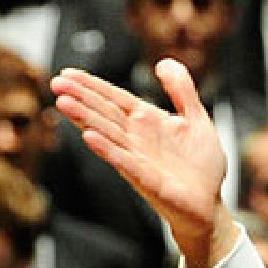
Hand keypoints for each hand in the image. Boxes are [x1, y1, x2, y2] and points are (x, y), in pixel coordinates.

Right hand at [52, 59, 239, 267]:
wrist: (210, 204)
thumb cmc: (201, 167)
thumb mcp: (197, 119)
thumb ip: (182, 91)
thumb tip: (164, 63)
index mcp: (148, 121)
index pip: (114, 98)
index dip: (92, 85)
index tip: (67, 74)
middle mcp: (137, 138)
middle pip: (105, 113)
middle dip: (81, 97)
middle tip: (57, 83)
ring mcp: (139, 159)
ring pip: (108, 135)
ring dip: (85, 119)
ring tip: (64, 103)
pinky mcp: (148, 181)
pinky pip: (125, 162)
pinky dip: (108, 150)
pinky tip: (90, 138)